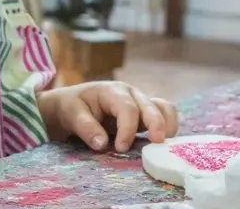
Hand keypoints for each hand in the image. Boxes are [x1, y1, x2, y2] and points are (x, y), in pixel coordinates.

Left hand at [37, 81, 177, 152]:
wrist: (73, 104)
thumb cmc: (72, 107)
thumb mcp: (71, 113)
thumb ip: (86, 127)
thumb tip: (102, 143)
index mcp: (113, 91)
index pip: (127, 108)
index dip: (128, 129)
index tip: (121, 148)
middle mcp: (131, 94)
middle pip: (151, 106)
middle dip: (156, 125)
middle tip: (156, 144)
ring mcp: (140, 103)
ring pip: (164, 108)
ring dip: (167, 125)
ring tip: (163, 145)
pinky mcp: (145, 115)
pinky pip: (164, 117)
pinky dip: (168, 128)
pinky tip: (162, 145)